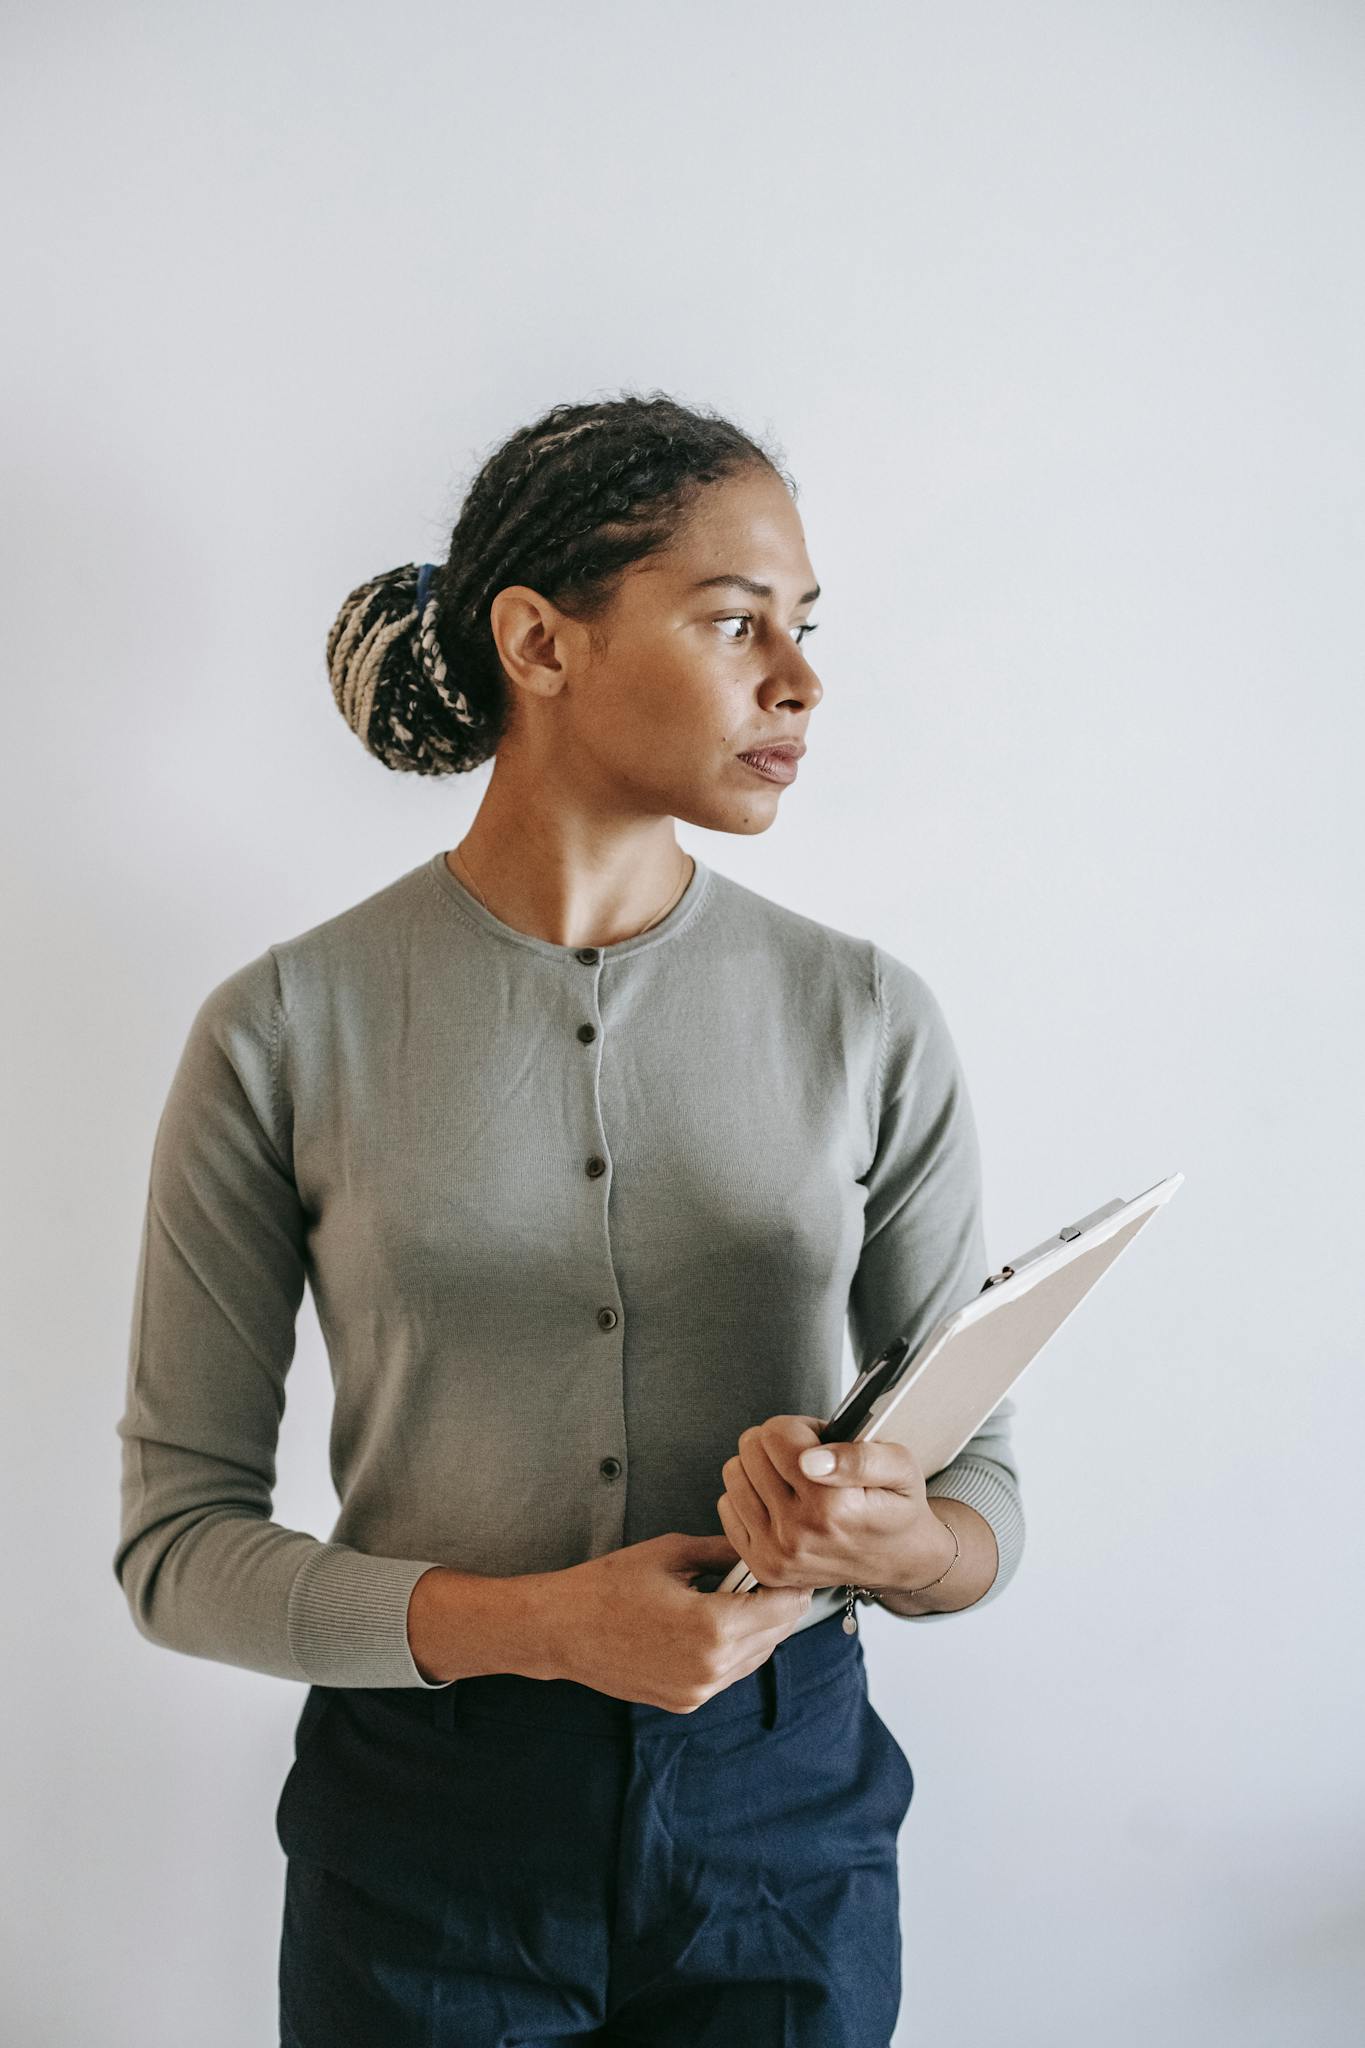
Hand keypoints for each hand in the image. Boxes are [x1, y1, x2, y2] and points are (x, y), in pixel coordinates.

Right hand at [544, 1532, 813, 1712]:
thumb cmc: (610, 1585)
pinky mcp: (685, 1701)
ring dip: (759, 1628)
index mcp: (713, 1626)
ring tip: (740, 1596)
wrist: (561, 1629)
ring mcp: (699, 1690)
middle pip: (777, 1635)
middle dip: (778, 1604)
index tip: (789, 1564)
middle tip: (768, 1575)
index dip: (792, 1583)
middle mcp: (713, 1666)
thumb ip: (723, 1552)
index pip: (784, 1607)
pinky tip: (714, 1621)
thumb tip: (759, 1547)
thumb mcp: (672, 1554)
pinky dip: (733, 1648)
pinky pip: (729, 1673)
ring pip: (756, 1657)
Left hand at [716, 1414, 954, 1594]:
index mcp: (832, 1506)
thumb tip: (812, 1458)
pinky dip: (750, 1496)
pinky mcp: (762, 1564)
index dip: (801, 1428)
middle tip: (810, 1461)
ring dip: (761, 1469)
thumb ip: (860, 1456)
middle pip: (751, 1449)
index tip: (820, 1442)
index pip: (776, 1433)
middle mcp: (799, 1533)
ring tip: (795, 1481)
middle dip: (780, 1445)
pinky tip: (780, 1503)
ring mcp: (777, 1553)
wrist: (896, 1559)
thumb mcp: (900, 1467)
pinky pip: (727, 1505)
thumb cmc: (896, 1508)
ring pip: (734, 1473)